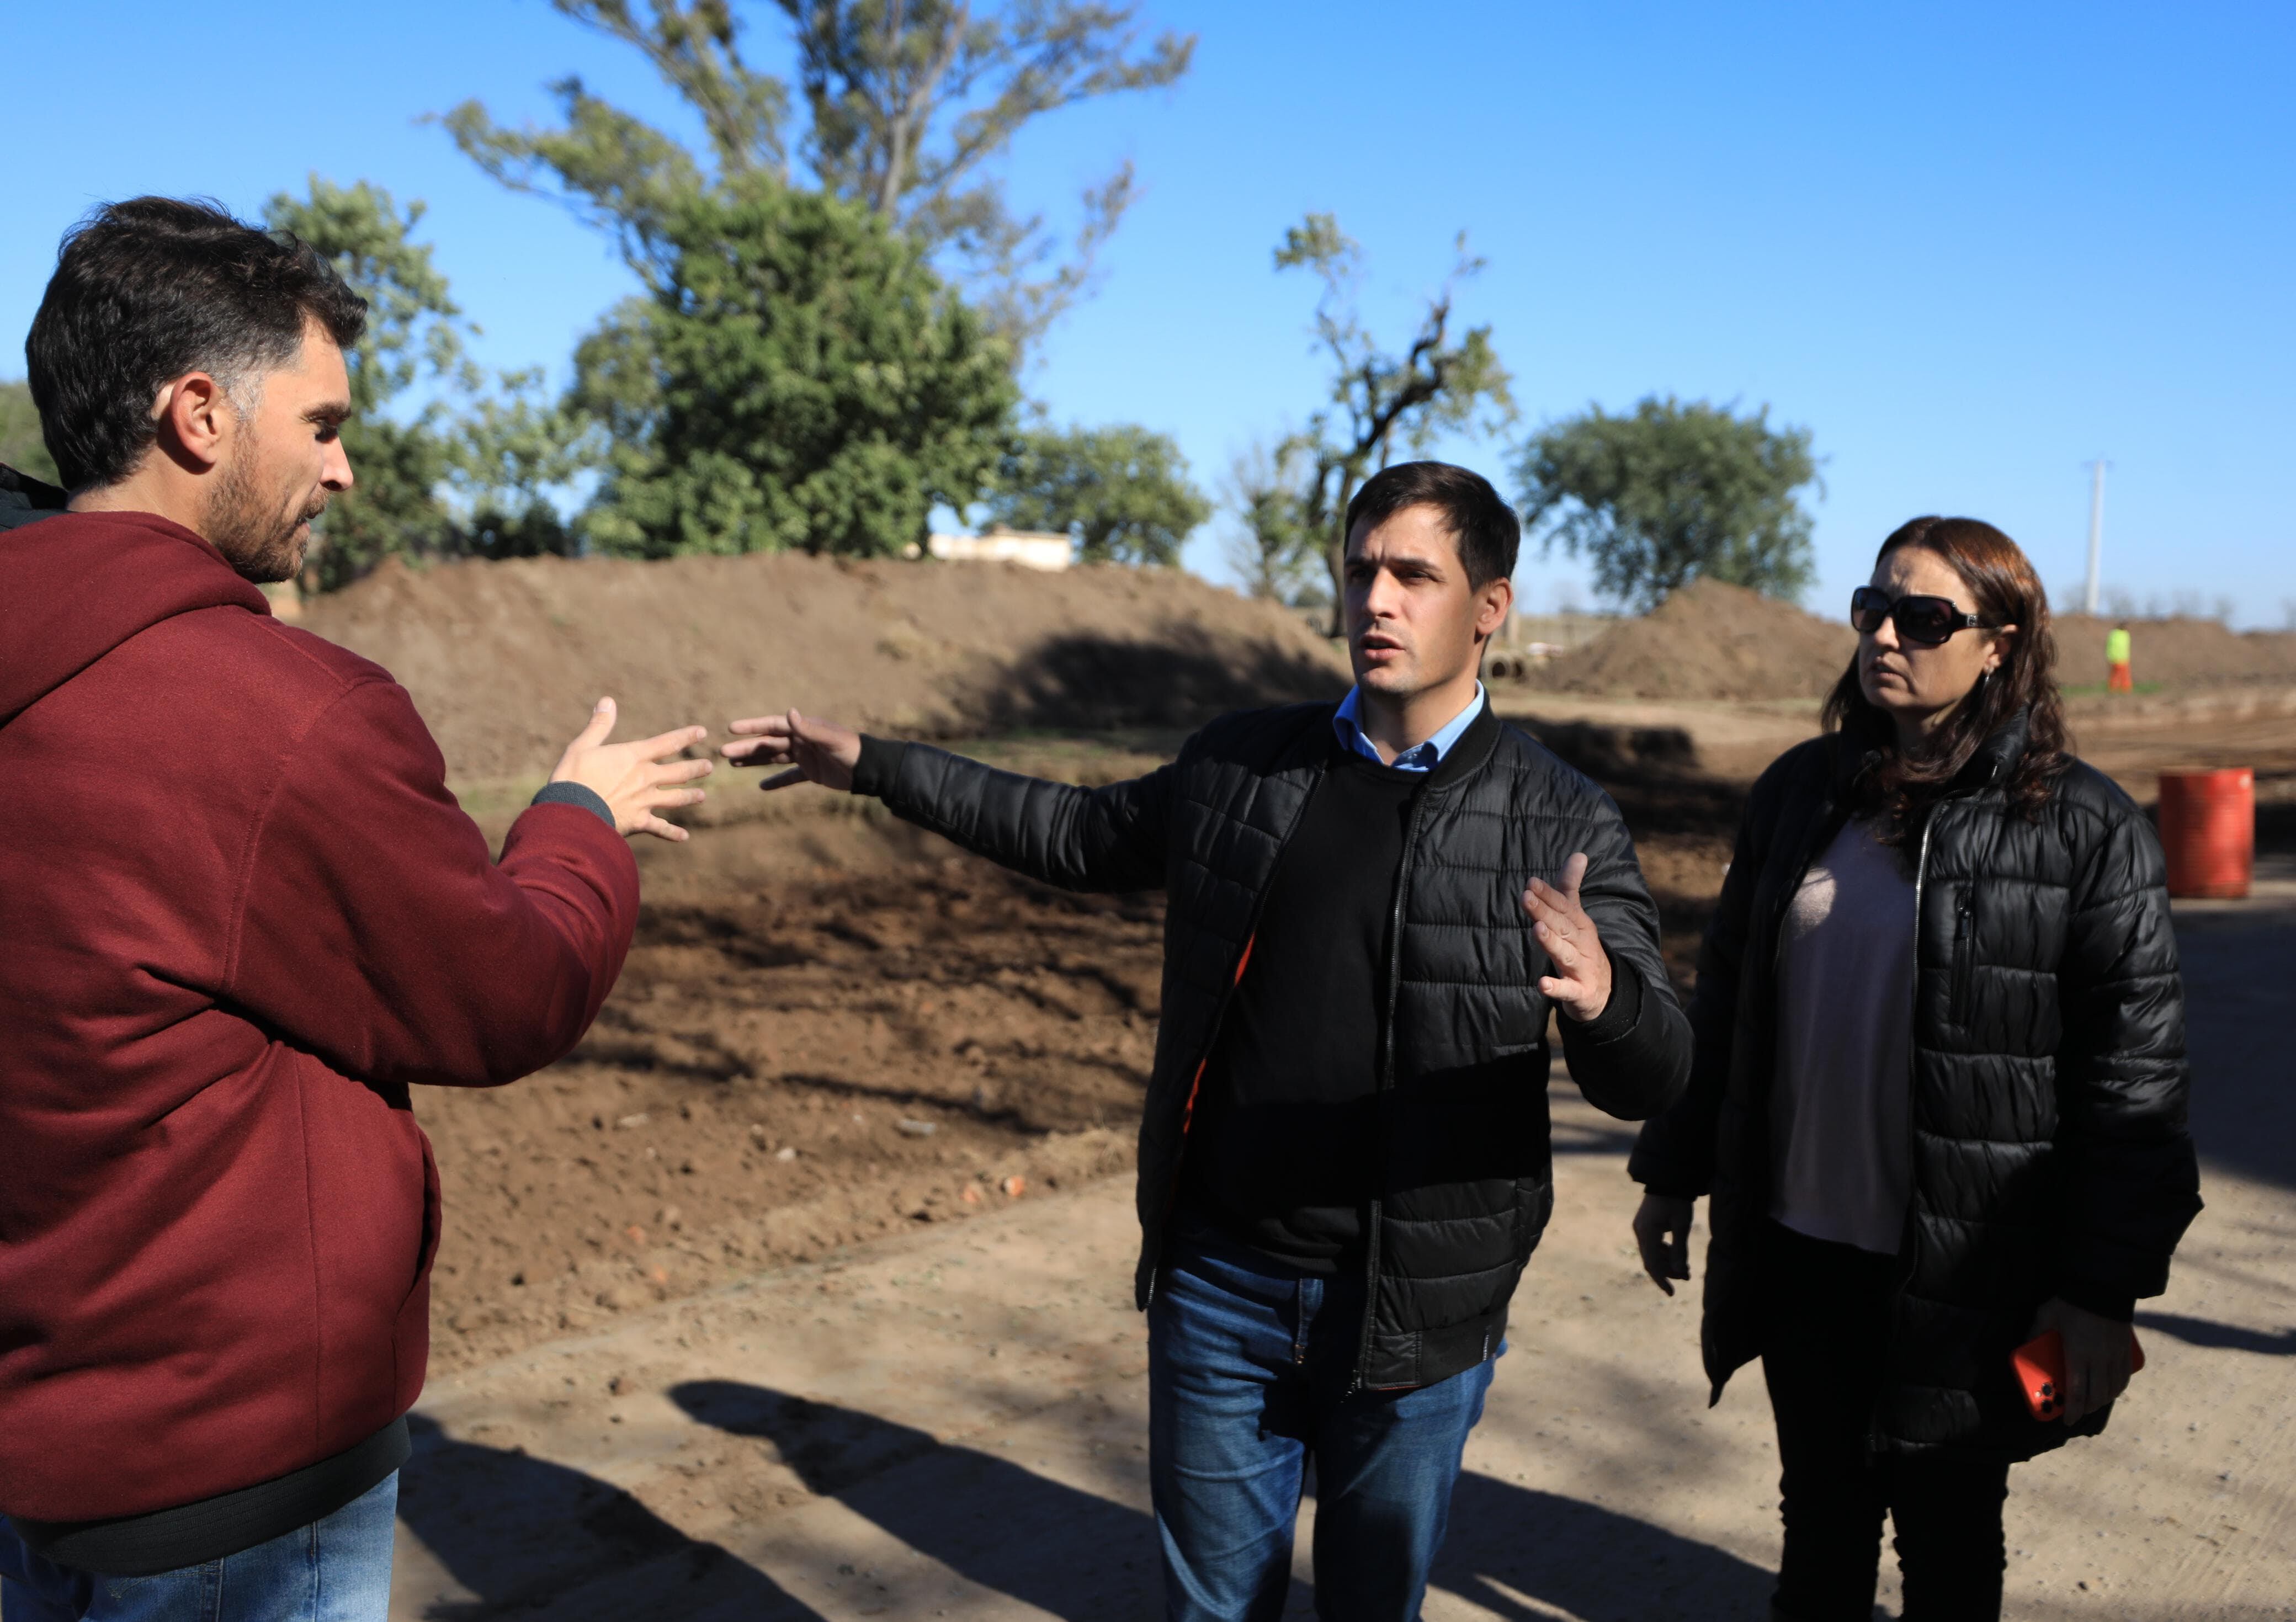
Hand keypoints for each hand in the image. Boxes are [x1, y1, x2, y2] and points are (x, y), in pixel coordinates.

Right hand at [549, 697, 711, 842]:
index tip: (702, 732)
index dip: (686, 736)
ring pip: (675, 798)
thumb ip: (599, 725)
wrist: (572, 812)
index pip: (666, 743)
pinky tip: (684, 836)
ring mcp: (644, 801)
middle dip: (695, 768)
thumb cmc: (573, 777)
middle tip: (710, 766)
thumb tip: (608, 700)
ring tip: (702, 796)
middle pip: (678, 772)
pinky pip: (660, 828)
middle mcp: (645, 778)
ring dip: (689, 797)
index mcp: (633, 757)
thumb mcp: (582, 746)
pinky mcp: (639, 822)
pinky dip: (672, 833)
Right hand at [722, 708, 862, 791]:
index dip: (752, 727)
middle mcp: (801, 740)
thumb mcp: (830, 739)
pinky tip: (761, 787)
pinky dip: (776, 782)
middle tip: (723, 753)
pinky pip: (790, 777)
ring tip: (732, 765)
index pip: (772, 726)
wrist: (869, 769)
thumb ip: (809, 728)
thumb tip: (789, 712)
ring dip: (754, 761)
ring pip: (774, 758)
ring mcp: (805, 757)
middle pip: (768, 744)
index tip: (731, 729)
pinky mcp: (812, 773)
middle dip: (746, 748)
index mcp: (803, 729)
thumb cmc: (851, 749)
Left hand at [1525, 852, 1612, 1020]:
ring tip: (1537, 930)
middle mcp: (1582, 944)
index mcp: (1580, 925)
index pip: (1564, 907)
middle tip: (1526, 897)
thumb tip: (1579, 854)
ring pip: (1565, 954)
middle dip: (1545, 912)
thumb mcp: (1576, 918)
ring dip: (1551, 942)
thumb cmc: (1581, 948)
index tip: (1530, 882)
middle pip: (1562, 927)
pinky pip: (1567, 990)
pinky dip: (1556, 988)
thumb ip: (1571, 887)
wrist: (1604, 991)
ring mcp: (1582, 968)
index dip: (1548, 895)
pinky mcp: (1580, 992)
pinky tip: (1542, 984)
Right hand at [1632, 1193, 1694, 1295]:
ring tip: (1686, 1267)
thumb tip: (1679, 1273)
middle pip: (1651, 1260)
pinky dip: (1664, 1252)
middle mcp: (1640, 1231)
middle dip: (1669, 1271)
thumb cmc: (1677, 1201)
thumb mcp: (1682, 1226)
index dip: (1661, 1280)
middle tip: (1687, 1276)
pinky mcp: (1645, 1225)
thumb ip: (1679, 1250)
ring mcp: (1641, 1228)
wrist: (1668, 1179)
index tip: (1671, 1293)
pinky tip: (1676, 1254)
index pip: (1652, 1263)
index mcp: (1647, 1232)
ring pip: (1652, 1253)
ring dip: (1667, 1262)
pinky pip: (1652, 1245)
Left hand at [2028, 1297, 2134, 1422]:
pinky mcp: (2126, 1350)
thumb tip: (2024, 1345)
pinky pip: (2124, 1377)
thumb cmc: (2070, 1302)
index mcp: (2079, 1355)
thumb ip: (2034, 1333)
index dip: (2073, 1411)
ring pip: (2113, 1389)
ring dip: (2103, 1400)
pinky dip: (2118, 1388)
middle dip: (2087, 1409)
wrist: (2102, 1287)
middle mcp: (2100, 1360)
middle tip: (2077, 1412)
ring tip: (2092, 1403)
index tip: (2067, 1421)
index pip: (2078, 1392)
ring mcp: (2115, 1356)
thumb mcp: (2045, 1315)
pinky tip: (2111, 1390)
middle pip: (2097, 1395)